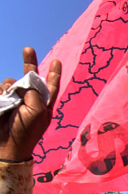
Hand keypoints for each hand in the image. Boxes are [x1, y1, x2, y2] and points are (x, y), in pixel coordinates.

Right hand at [0, 48, 60, 162]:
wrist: (6, 145)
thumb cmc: (26, 130)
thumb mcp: (37, 110)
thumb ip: (35, 92)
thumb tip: (26, 81)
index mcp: (44, 104)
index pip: (51, 86)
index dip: (53, 74)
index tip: (56, 61)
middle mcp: (30, 100)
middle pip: (30, 77)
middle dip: (29, 63)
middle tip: (28, 49)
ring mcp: (15, 101)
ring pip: (11, 83)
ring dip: (10, 86)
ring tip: (9, 99)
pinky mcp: (1, 102)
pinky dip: (0, 92)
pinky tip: (1, 100)